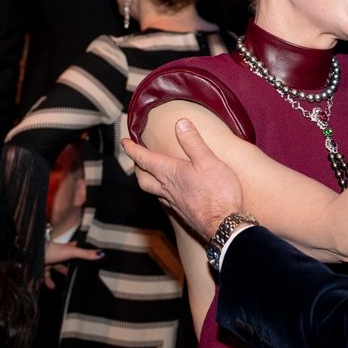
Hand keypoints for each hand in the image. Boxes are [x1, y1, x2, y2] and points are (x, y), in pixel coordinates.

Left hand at [42, 241, 103, 289]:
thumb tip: (102, 253)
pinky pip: (47, 276)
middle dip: (73, 265)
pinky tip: (53, 287)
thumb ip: (86, 254)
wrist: (33, 255)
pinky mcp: (43, 268)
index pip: (76, 247)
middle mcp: (58, 253)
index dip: (83, 250)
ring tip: (67, 282)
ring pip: (57, 268)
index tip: (90, 253)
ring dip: (61, 274)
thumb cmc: (51, 250)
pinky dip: (50, 282)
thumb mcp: (72, 252)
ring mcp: (51, 260)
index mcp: (66, 247)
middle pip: (68, 259)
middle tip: (80, 271)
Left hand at [122, 119, 243, 242]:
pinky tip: (171, 192)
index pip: (144, 159)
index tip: (125, 142)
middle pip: (143, 178)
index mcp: (170, 173)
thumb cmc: (217, 192)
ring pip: (152, 190)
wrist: (223, 225)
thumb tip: (180, 123)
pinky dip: (162, 192)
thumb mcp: (208, 160)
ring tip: (150, 174)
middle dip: (137, 167)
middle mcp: (167, 188)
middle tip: (136, 158)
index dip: (132, 149)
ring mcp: (174, 202)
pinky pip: (165, 200)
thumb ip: (193, 142)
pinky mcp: (183, 212)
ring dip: (147, 180)